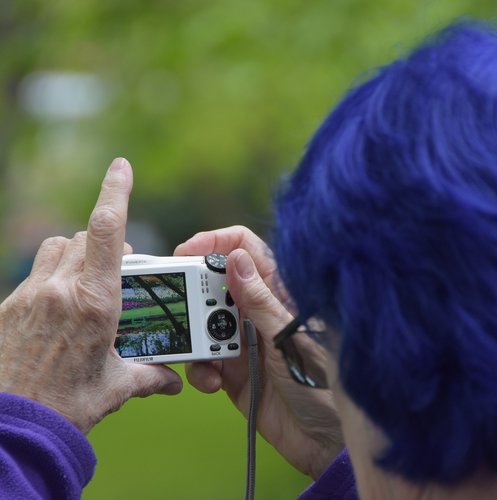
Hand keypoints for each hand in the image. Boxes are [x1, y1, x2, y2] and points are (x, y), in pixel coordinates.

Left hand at [0, 158, 181, 433]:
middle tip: (119, 271)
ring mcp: (30, 295)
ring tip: (87, 281)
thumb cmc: (68, 406)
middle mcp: (60, 290)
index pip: (107, 230)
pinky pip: (35, 274)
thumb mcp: (115, 386)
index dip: (115, 190)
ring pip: (56, 248)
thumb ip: (150, 376)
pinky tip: (59, 308)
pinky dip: (52, 278)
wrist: (13, 430)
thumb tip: (173, 381)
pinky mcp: (10, 306)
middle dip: (105, 243)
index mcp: (95, 303)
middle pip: (84, 237)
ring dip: (75, 253)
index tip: (121, 166)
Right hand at [175, 226, 342, 479]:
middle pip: (214, 285)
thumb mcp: (288, 339)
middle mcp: (255, 313)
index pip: (246, 250)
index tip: (187, 252)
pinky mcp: (230, 371)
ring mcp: (241, 341)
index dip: (216, 243)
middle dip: (194, 295)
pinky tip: (212, 381)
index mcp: (276, 295)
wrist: (323, 441)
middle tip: (180, 307)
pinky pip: (202, 361)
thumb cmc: (322, 385)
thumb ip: (260, 301)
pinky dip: (200, 370)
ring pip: (202, 324)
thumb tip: (236, 259)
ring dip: (195, 338)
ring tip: (206, 355)